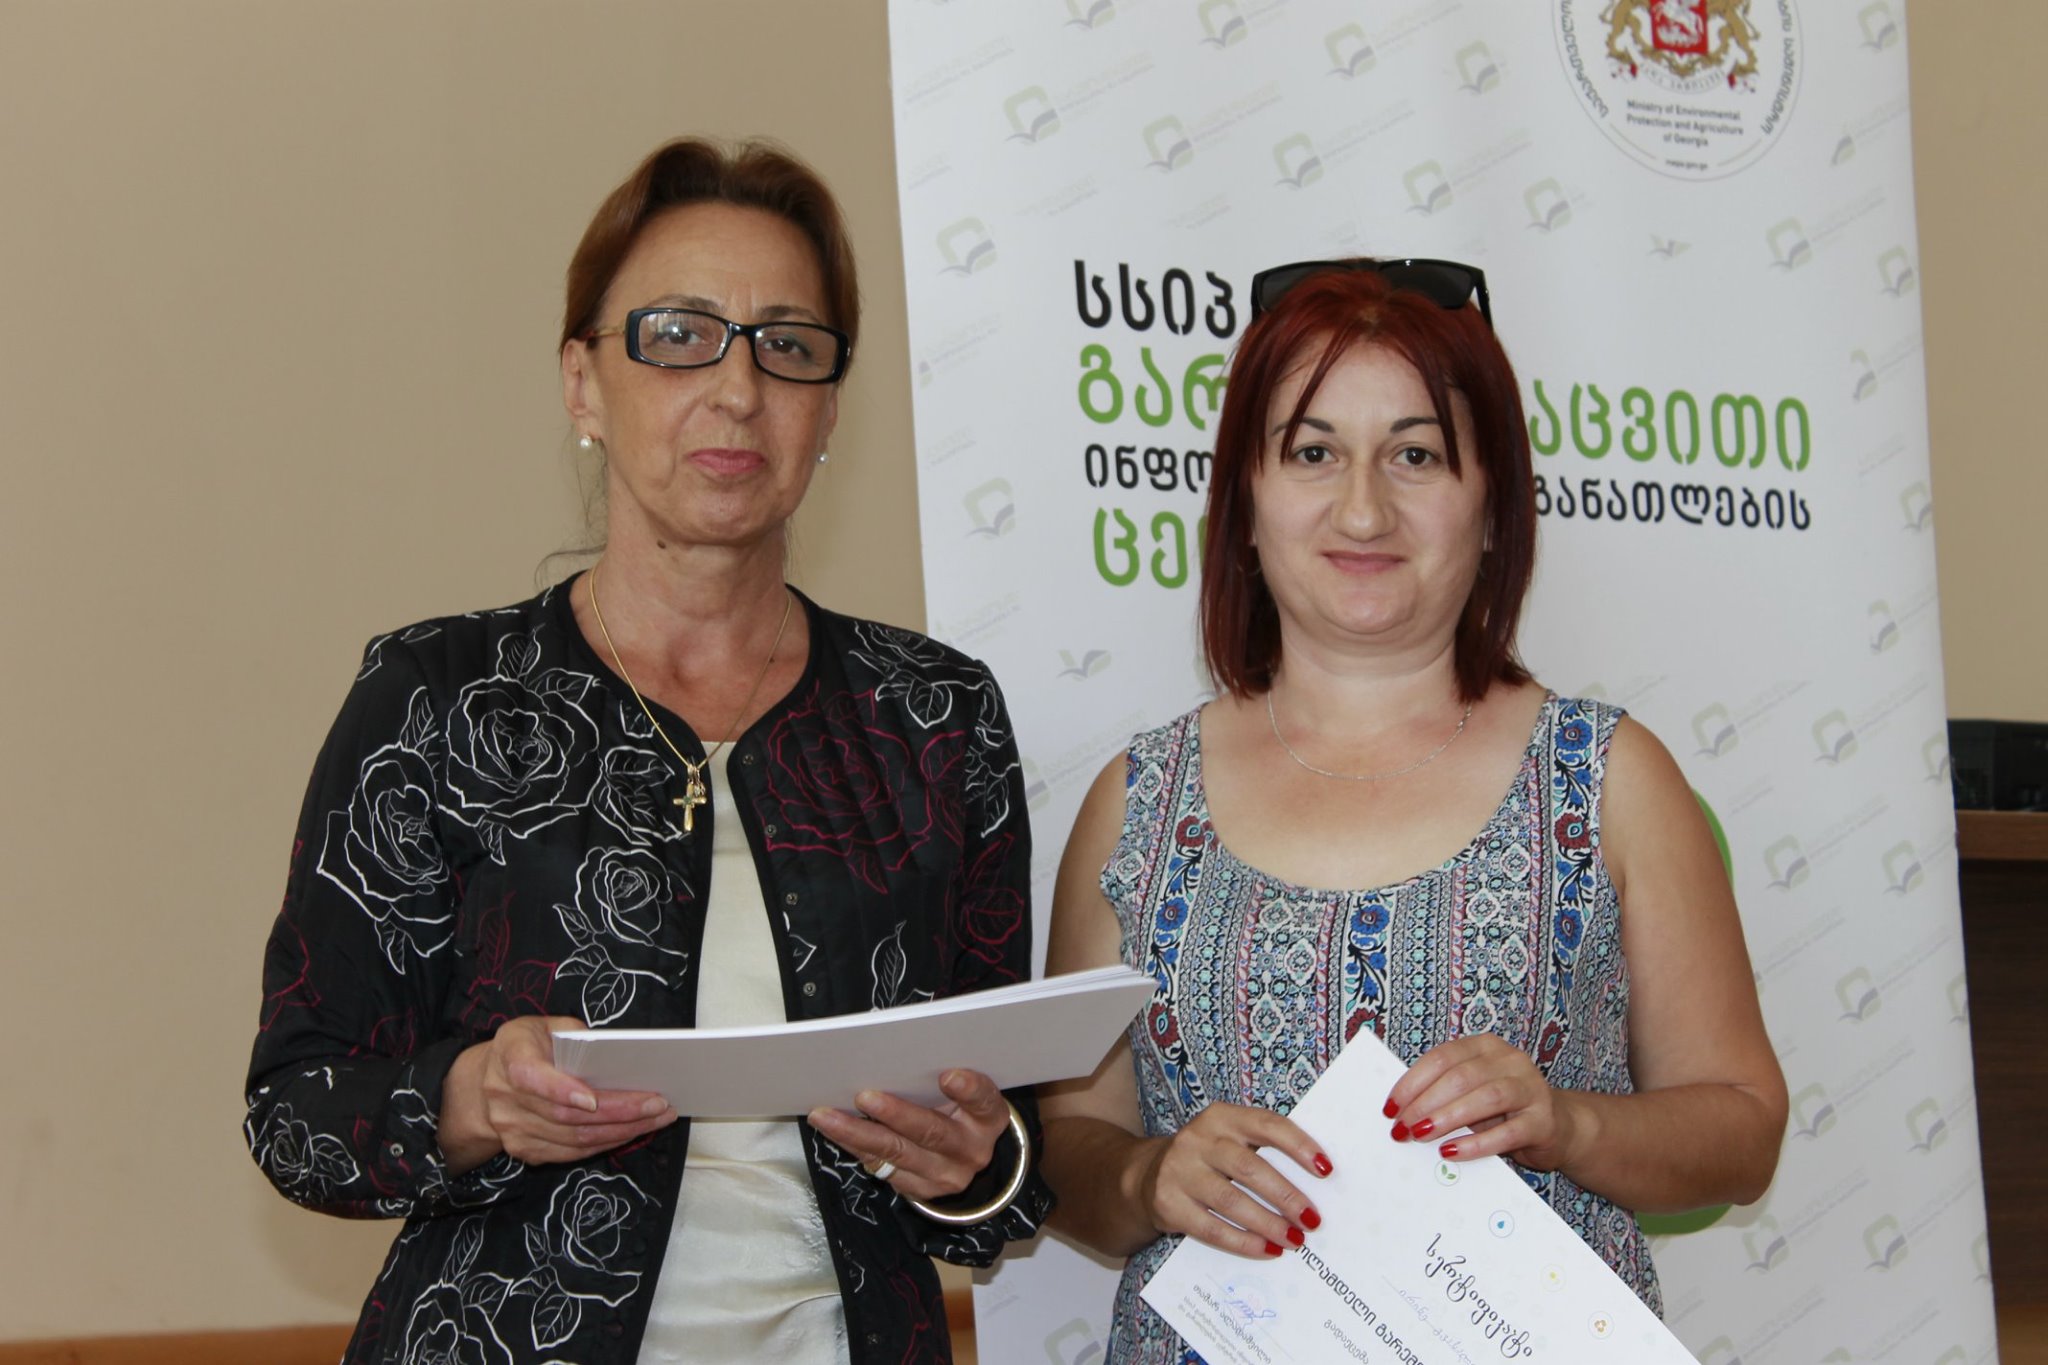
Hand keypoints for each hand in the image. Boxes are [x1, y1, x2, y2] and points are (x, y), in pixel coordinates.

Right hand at [439, 1015, 675, 1172]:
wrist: (483, 1084)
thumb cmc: (526, 1047)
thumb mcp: (544, 1025)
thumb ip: (574, 1035)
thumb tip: (615, 1053)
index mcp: (510, 1057)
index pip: (531, 1077)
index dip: (561, 1090)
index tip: (593, 1099)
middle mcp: (506, 1098)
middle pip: (564, 1115)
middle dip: (618, 1111)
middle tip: (657, 1105)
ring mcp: (513, 1130)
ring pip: (573, 1139)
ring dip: (620, 1131)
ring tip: (656, 1119)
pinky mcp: (525, 1150)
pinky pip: (571, 1153)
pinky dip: (605, 1143)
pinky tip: (632, 1131)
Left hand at [807, 1069, 1012, 1203]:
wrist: (964, 1155)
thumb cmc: (959, 1108)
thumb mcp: (964, 1092)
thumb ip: (942, 1072)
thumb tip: (899, 1045)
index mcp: (988, 1118)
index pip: (984, 1101)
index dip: (969, 1090)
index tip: (948, 1075)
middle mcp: (970, 1150)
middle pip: (932, 1132)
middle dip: (896, 1115)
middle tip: (864, 1096)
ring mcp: (944, 1174)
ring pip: (897, 1154)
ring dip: (857, 1133)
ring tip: (826, 1116)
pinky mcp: (918, 1189)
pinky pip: (880, 1166)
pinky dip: (853, 1145)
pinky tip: (832, 1129)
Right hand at [1135, 1102, 1330, 1258]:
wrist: (1147, 1175)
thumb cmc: (1208, 1158)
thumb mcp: (1230, 1141)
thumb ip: (1264, 1151)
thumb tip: (1317, 1179)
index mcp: (1222, 1117)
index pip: (1266, 1125)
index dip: (1298, 1146)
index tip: (1326, 1170)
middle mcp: (1198, 1139)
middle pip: (1250, 1168)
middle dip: (1286, 1196)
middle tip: (1312, 1219)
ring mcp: (1179, 1170)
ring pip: (1231, 1200)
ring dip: (1268, 1223)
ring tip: (1294, 1239)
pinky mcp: (1168, 1203)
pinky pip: (1212, 1228)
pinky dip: (1244, 1242)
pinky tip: (1267, 1249)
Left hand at [1384, 1035, 1579, 1170]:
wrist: (1556, 1126)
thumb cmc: (1502, 1109)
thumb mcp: (1472, 1092)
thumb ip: (1443, 1092)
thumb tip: (1400, 1111)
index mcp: (1485, 1046)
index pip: (1442, 1057)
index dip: (1412, 1082)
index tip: (1390, 1107)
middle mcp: (1510, 1060)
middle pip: (1460, 1077)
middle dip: (1425, 1103)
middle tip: (1402, 1128)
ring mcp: (1531, 1088)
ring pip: (1485, 1098)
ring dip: (1447, 1118)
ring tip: (1421, 1135)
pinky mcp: (1544, 1121)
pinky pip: (1507, 1133)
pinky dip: (1475, 1144)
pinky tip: (1451, 1152)